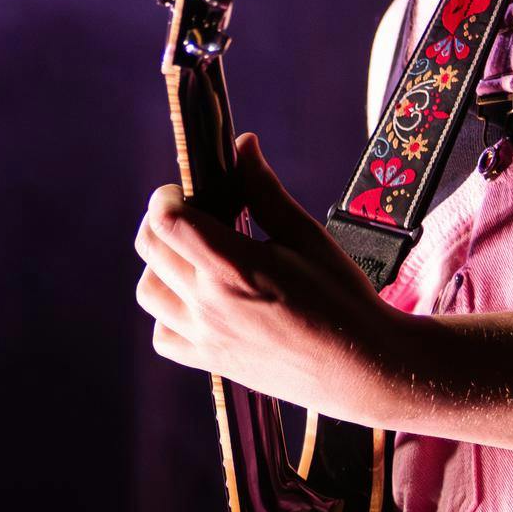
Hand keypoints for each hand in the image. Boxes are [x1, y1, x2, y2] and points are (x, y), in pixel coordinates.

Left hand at [134, 133, 405, 423]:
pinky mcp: (211, 363)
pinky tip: (198, 302)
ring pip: (147, 291)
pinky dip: (167, 314)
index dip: (168, 196)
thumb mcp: (307, 236)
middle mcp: (210, 304)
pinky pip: (162, 335)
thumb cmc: (343, 299)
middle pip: (150, 247)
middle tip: (196, 216)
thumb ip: (265, 191)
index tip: (189, 191)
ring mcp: (206, 337)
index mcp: (234, 266)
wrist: (365, 368)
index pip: (167, 220)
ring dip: (160, 266)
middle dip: (164, 220)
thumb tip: (243, 143)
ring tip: (195, 258)